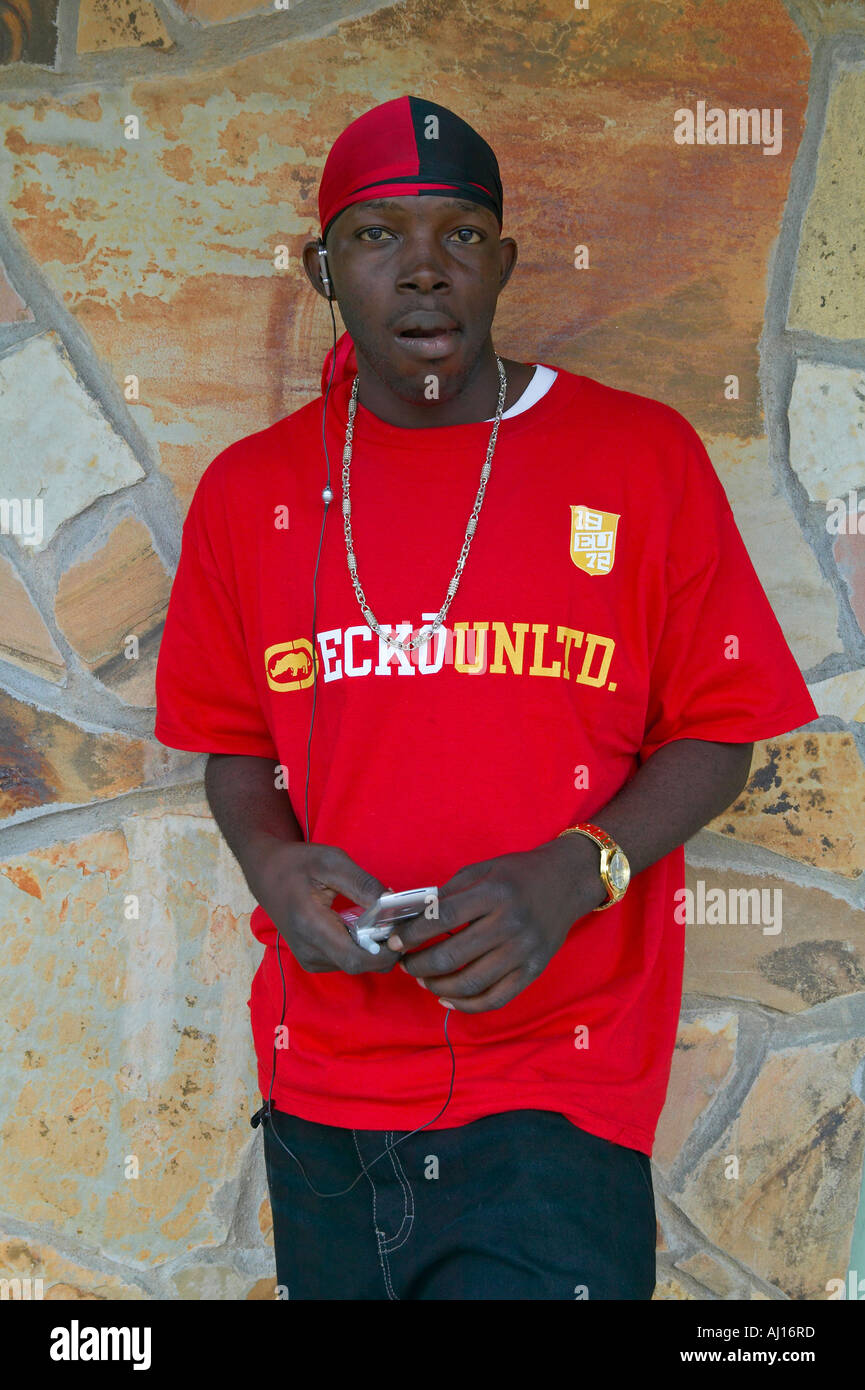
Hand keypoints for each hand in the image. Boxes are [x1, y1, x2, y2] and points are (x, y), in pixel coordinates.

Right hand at [251, 839, 401, 974]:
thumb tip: (394, 903)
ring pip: (355, 965)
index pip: (355, 958)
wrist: (266, 872)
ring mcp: (309, 959)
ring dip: (374, 948)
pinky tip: (364, 926)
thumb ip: (363, 884)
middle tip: (398, 922)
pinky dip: (361, 948)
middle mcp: (308, 950)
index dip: (385, 953)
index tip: (402, 931)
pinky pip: (346, 961)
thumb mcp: (332, 861)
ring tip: (381, 920)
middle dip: (384, 949)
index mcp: (310, 926)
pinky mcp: (312, 960)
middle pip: (359, 965)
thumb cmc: (298, 863)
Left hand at [389, 836, 606, 1011]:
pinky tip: (447, 999)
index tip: (393, 942)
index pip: (443, 919)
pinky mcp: (534, 971)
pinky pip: (496, 998)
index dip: (413, 934)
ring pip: (471, 982)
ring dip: (438, 986)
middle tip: (404, 964)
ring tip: (422, 979)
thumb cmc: (517, 873)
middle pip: (453, 955)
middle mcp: (511, 924)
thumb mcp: (481, 870)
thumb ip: (448, 894)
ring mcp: (524, 951)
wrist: (566, 881)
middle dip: (419, 964)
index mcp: (494, 894)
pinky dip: (467, 1005)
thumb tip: (411, 918)